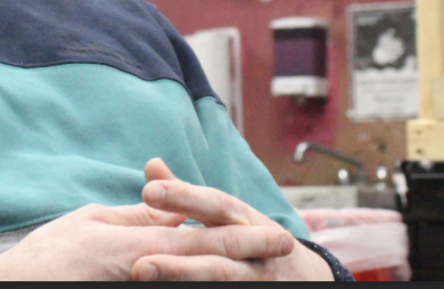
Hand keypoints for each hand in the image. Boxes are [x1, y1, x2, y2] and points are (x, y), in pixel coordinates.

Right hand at [0, 159, 331, 280]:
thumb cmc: (50, 256)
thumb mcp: (92, 222)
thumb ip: (135, 217)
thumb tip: (171, 211)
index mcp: (140, 245)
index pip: (202, 236)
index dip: (242, 235)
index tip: (275, 234)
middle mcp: (146, 270)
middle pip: (209, 263)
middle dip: (250, 257)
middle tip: (284, 251)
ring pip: (193, 283)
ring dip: (225, 276)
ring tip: (262, 273)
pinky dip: (191, 288)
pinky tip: (213, 284)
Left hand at [136, 158, 332, 280]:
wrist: (303, 279)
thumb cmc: (250, 238)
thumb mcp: (226, 213)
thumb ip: (186, 195)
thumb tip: (151, 165)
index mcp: (243, 221)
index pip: (214, 206)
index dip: (183, 198)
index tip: (148, 191)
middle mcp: (254, 251)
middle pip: (218, 255)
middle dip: (179, 264)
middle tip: (140, 265)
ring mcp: (255, 279)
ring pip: (221, 280)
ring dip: (185, 281)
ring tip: (145, 279)